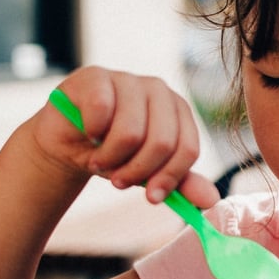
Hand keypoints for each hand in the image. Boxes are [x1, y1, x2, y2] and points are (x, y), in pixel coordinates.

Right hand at [34, 66, 219, 206]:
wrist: (68, 140)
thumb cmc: (114, 153)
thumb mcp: (149, 172)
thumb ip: (181, 183)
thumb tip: (211, 200)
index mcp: (178, 110)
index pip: (188, 149)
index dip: (169, 178)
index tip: (151, 198)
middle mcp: (159, 90)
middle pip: (162, 143)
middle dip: (136, 172)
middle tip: (117, 180)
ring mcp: (128, 79)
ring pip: (130, 133)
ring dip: (110, 158)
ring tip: (99, 160)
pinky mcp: (96, 77)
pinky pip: (101, 111)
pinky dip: (92, 134)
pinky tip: (88, 134)